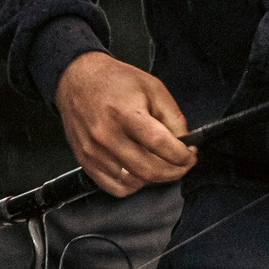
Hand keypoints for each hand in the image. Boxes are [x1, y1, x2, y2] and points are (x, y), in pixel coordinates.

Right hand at [55, 52, 195, 189]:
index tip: (190, 153)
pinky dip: (133, 184)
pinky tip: (139, 170)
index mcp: (125, 113)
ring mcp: (94, 151)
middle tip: (182, 163)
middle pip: (149, 169)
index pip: (160, 144)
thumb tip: (184, 143)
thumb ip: (173, 116)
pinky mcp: (86, 161)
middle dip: (175, 171)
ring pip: (134, 181)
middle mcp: (107, 135)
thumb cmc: (115, 81)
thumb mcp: (153, 87)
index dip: (182, 155)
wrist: (78, 80)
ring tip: (159, 162)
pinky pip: (115, 187)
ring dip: (154, 177)